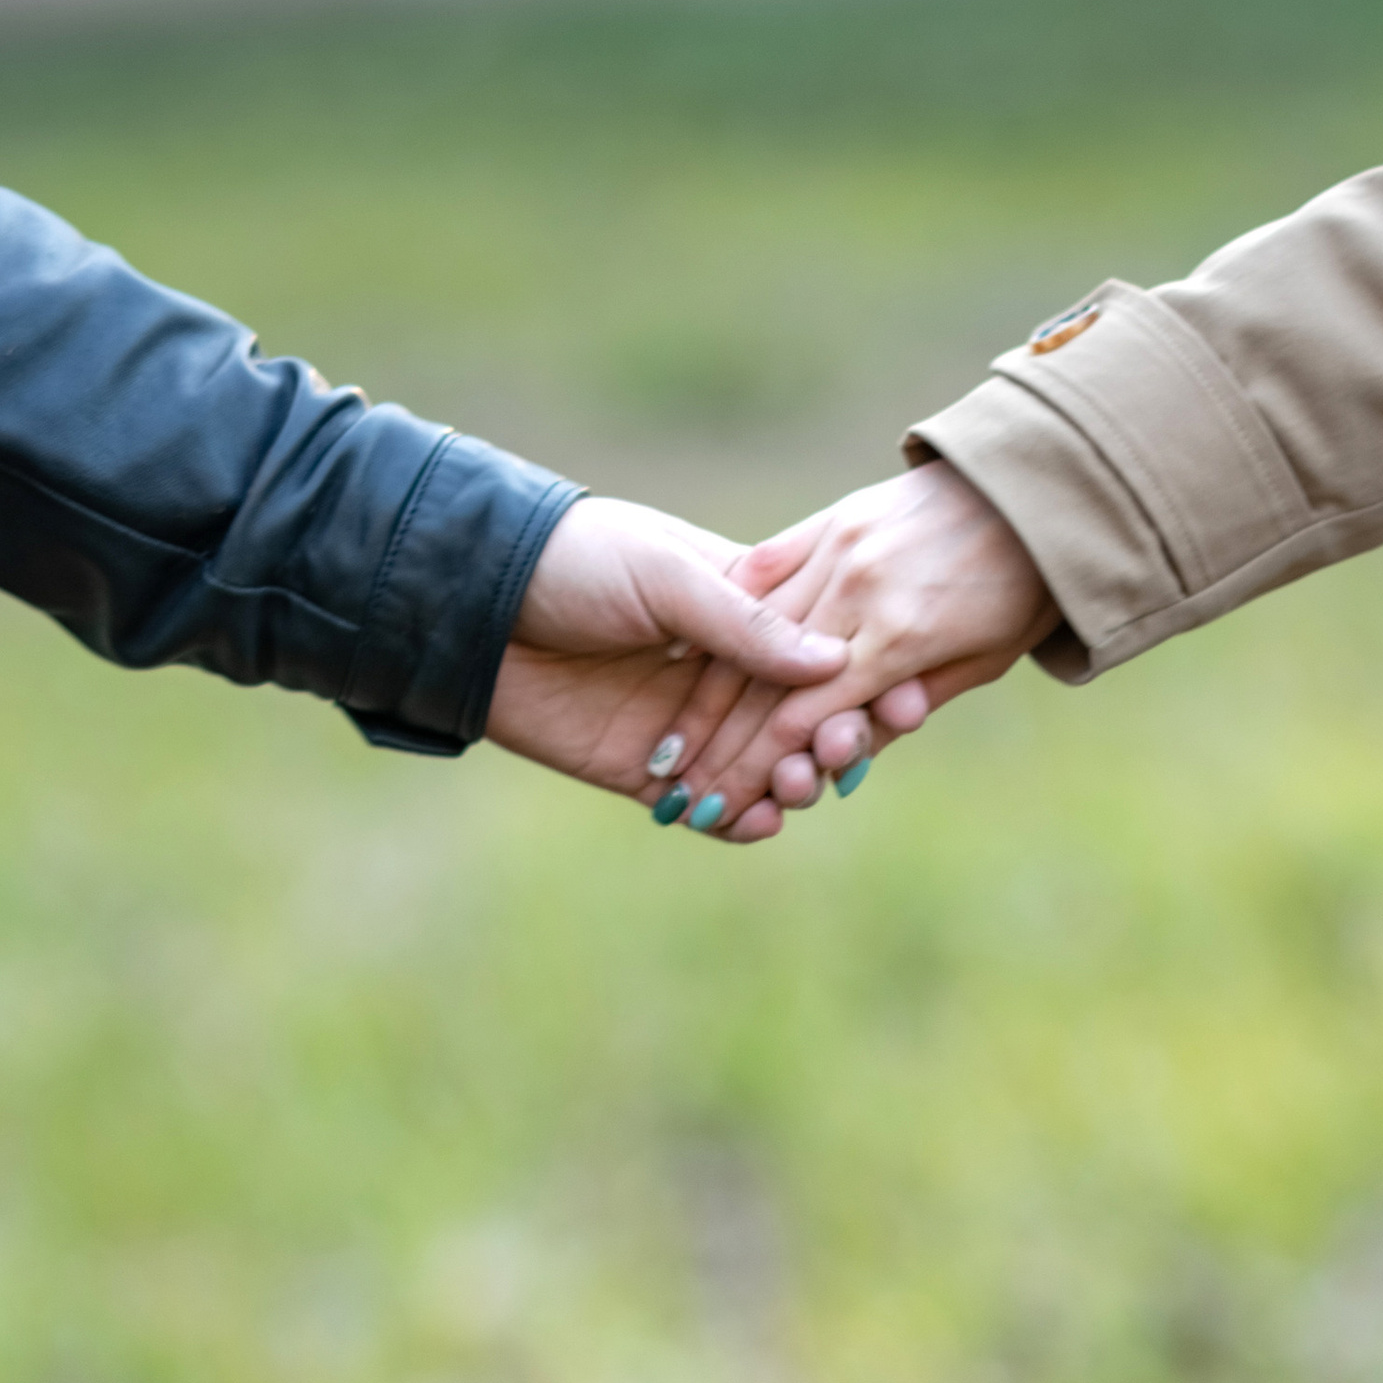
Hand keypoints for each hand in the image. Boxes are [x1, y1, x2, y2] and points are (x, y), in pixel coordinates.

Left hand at [486, 494, 849, 843]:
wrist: (475, 600)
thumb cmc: (573, 559)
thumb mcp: (665, 575)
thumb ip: (745, 622)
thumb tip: (833, 660)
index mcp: (742, 608)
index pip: (823, 656)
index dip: (866, 682)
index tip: (907, 703)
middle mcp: (725, 672)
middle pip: (806, 721)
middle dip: (837, 741)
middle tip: (846, 753)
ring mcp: (691, 728)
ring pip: (766, 771)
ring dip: (793, 783)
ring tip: (800, 785)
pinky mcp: (651, 775)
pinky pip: (712, 811)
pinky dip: (742, 822)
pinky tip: (763, 823)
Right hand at [660, 462, 1056, 832]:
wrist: (1041, 483)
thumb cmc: (1025, 586)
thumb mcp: (983, 662)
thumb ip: (907, 701)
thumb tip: (846, 751)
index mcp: (899, 637)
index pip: (802, 720)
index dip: (750, 771)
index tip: (710, 810)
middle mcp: (859, 590)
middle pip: (765, 684)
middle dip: (715, 749)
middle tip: (678, 797)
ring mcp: (841, 546)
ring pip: (752, 632)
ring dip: (706, 696)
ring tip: (675, 746)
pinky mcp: (834, 517)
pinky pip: (767, 568)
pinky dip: (729, 616)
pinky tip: (688, 656)